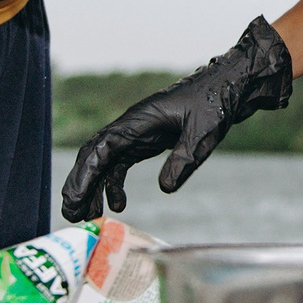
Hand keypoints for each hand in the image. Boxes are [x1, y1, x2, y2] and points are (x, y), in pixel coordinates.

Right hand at [58, 16, 293, 219]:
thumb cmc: (216, 102)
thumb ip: (184, 158)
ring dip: (93, 188)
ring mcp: (137, 133)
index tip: (76, 198)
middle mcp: (131, 126)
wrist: (229, 86)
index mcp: (139, 119)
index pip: (101, 147)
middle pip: (95, 155)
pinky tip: (118, 205)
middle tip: (73, 215)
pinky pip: (121, 164)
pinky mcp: (146, 141)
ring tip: (89, 216)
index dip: (85, 173)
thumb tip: (164, 189)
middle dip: (80, 184)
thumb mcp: (204, 132)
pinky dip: (114, 185)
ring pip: (104, 162)